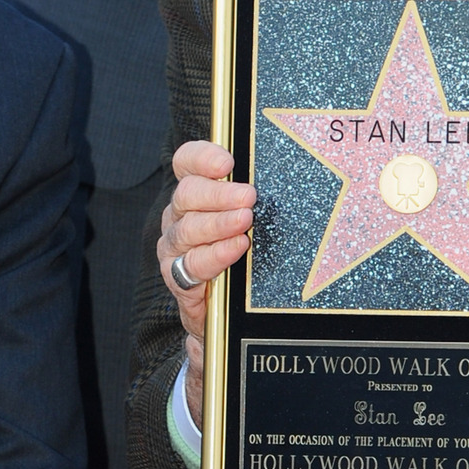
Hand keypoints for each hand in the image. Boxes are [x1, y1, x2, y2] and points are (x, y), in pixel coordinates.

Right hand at [157, 141, 256, 424]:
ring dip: (218, 224)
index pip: (187, 162)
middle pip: (186, 194)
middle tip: (248, 197)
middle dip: (218, 194)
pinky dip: (214, 256)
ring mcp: (175, 247)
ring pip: (186, 228)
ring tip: (244, 222)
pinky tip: (235, 249)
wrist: (229, 311)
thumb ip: (258, 199)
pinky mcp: (177, 278)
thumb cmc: (245, 255)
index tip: (227, 162)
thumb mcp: (255, 221)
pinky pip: (190, 265)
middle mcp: (179, 216)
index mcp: (195, 193)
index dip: (202, 157)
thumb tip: (292, 173)